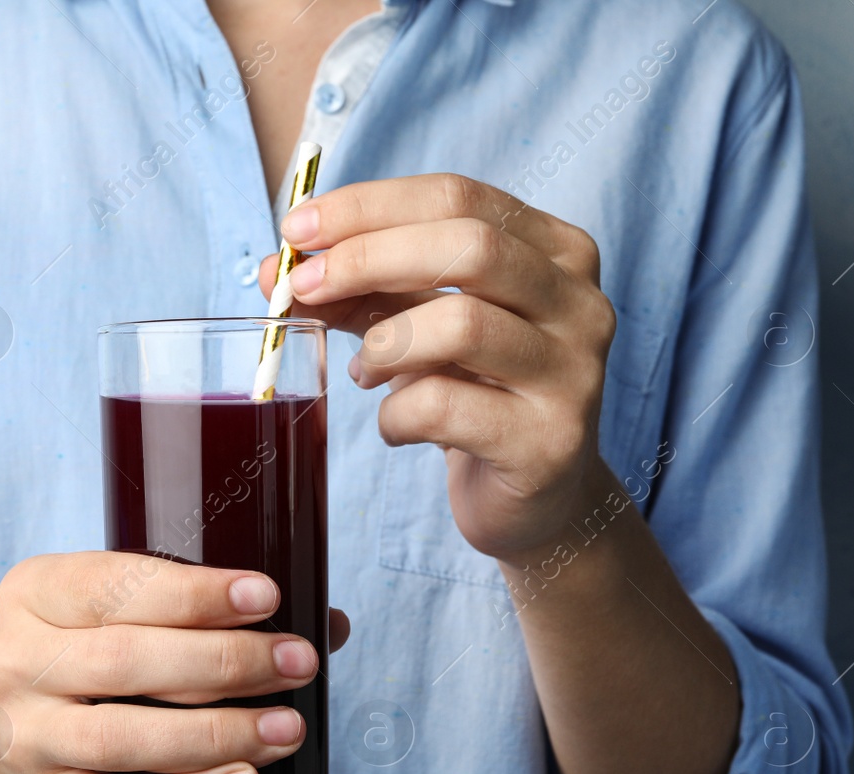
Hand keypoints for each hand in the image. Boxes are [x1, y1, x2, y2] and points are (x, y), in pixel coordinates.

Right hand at [0, 552, 348, 773]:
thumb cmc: (78, 670)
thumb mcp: (107, 619)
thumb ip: (198, 614)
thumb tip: (330, 623)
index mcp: (33, 594)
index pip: (114, 586)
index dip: (194, 594)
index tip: (267, 597)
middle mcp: (17, 663)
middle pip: (127, 660)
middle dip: (226, 661)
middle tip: (299, 663)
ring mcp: (27, 740)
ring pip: (125, 738)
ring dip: (217, 734)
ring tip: (286, 729)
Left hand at [260, 173, 616, 562]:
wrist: (534, 497)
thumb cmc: (473, 393)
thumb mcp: (416, 325)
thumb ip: (357, 288)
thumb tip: (274, 266)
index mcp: (556, 252)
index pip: (457, 196)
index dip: (368, 207)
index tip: (298, 230)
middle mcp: (579, 304)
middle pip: (470, 246)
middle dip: (367, 258)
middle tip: (302, 286)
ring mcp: (573, 375)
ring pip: (462, 325)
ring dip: (384, 343)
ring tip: (364, 369)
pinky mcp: (548, 443)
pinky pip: (446, 408)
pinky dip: (395, 414)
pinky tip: (395, 425)